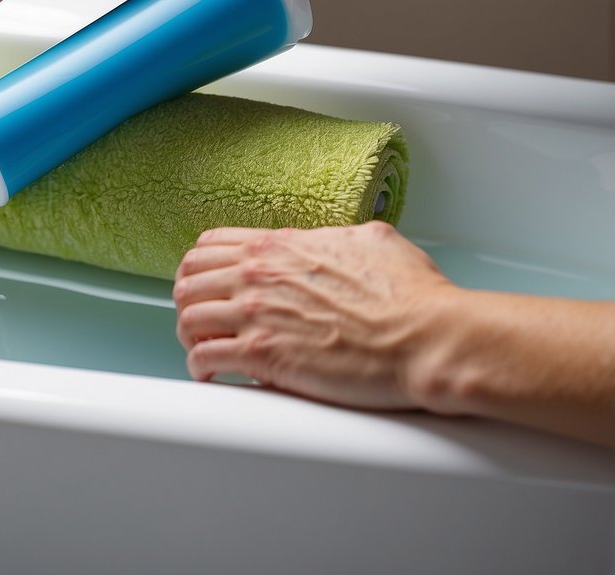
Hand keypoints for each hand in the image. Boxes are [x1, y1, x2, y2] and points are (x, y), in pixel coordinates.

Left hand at [173, 222, 456, 409]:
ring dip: (191, 337)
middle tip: (200, 321)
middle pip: (188, 281)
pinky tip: (212, 376)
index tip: (205, 286)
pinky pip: (203, 358)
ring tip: (205, 350)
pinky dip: (200, 368)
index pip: (208, 246)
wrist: (426, 337)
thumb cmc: (411, 295)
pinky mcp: (261, 355)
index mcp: (280, 246)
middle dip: (190, 302)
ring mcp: (255, 314)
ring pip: (187, 319)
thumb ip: (336, 239)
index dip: (200, 269)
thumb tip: (334, 243)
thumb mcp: (371, 241)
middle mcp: (258, 274)